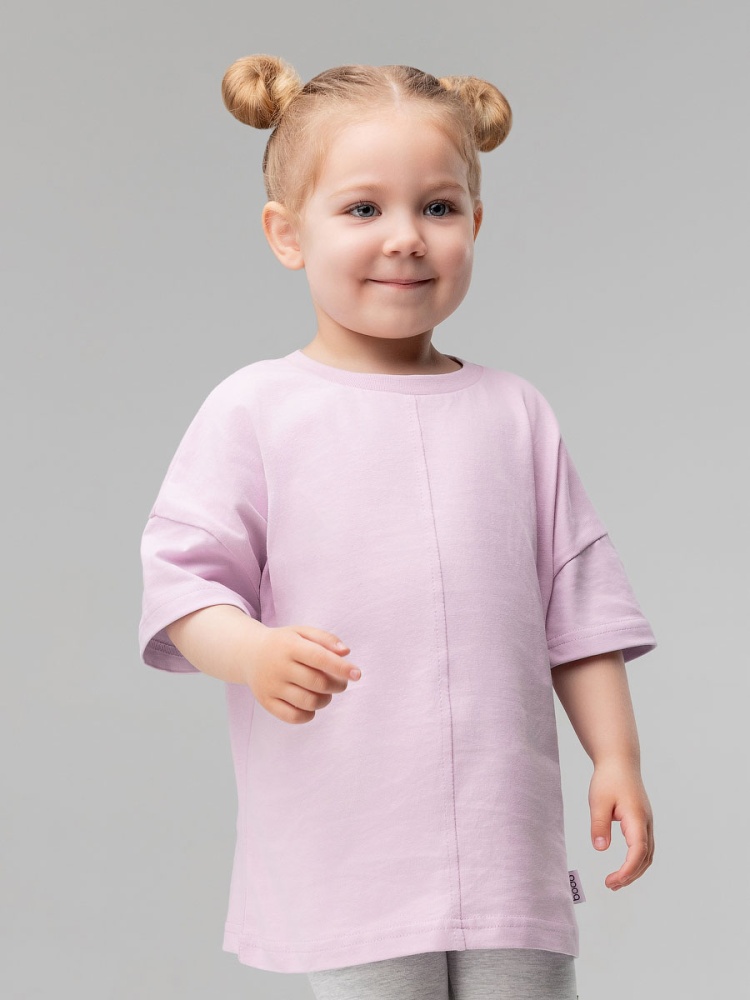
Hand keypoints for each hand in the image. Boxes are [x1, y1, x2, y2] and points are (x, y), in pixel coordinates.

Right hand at [249, 625, 361, 724]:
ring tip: (326, 693)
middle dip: (337, 685)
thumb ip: (325, 639)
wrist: (248, 653)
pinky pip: (293, 716)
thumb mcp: (302, 632)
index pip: (320, 658)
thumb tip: (346, 653)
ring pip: (308, 702)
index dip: (341, 667)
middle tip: (341, 683)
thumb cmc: (283, 643)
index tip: (357, 674)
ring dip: (325, 700)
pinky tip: (311, 705)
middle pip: (317, 683)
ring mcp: (271, 686)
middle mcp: (278, 666)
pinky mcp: (266, 702)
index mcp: (289, 646)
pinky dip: (308, 714)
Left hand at [588, 758, 654, 890]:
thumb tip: (600, 848)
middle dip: (630, 875)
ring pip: (647, 854)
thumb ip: (599, 825)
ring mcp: (646, 823)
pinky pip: (644, 847)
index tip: (613, 881)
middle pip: (645, 857)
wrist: (620, 762)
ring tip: (615, 881)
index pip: (638, 851)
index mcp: (637, 818)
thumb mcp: (598, 801)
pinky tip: (624, 866)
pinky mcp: (642, 821)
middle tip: (610, 885)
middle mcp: (646, 823)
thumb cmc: (609, 779)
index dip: (628, 870)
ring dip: (634, 870)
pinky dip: (636, 861)